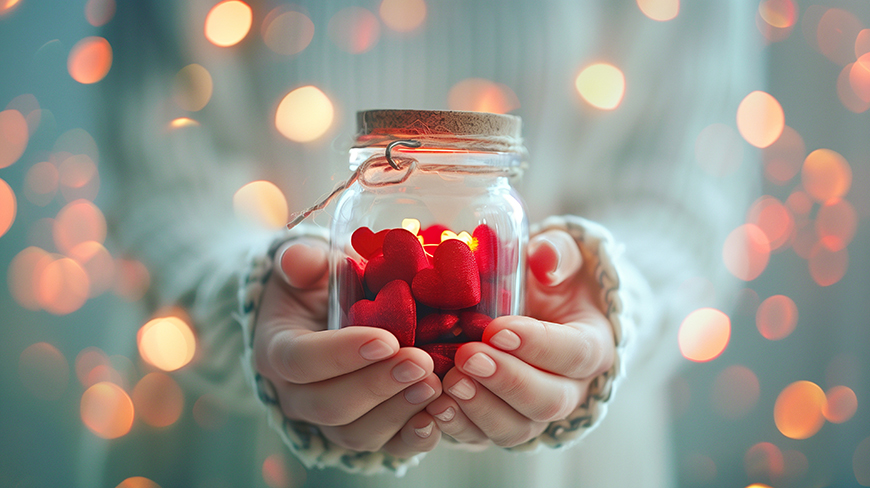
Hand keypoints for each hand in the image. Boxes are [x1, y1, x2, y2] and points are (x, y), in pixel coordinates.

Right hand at [253, 239, 441, 456]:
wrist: (329, 319)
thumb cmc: (320, 290)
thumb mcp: (308, 268)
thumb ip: (302, 261)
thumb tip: (296, 259)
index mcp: (278, 351)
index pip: (300, 361)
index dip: (341, 354)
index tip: (386, 340)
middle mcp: (297, 395)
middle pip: (329, 405)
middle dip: (377, 386)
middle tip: (420, 362)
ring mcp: (330, 421)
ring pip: (357, 433)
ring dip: (398, 411)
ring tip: (434, 384)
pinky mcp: (365, 432)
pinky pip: (387, 447)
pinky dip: (414, 437)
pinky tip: (439, 415)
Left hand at [425, 229, 614, 446]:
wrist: (533, 311)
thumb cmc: (548, 282)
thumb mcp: (560, 257)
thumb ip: (558, 253)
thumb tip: (545, 261)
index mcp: (591, 345)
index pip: (574, 353)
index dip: (537, 345)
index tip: (497, 329)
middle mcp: (571, 388)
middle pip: (548, 400)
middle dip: (506, 380)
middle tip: (468, 356)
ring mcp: (535, 413)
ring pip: (518, 428)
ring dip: (481, 409)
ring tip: (449, 382)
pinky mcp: (501, 424)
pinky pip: (484, 438)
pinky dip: (458, 427)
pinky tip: (433, 406)